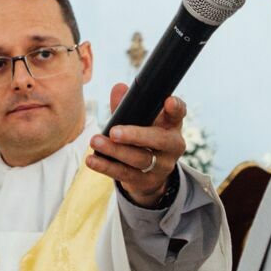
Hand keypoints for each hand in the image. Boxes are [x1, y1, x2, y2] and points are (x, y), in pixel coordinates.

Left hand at [89, 87, 186, 205]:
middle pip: (158, 140)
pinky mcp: (146, 182)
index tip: (168, 101)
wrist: (150, 174)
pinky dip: (107, 167)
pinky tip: (92, 160)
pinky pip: (125, 174)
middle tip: (113, 131)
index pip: (178, 113)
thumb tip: (118, 88)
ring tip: (95, 142)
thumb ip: (129, 106)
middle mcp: (172, 146)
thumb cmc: (144, 138)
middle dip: (135, 135)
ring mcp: (162, 166)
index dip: (175, 107)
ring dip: (115, 151)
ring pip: (139, 159)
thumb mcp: (140, 121)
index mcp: (172, 125)